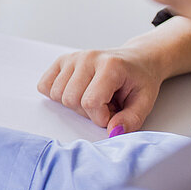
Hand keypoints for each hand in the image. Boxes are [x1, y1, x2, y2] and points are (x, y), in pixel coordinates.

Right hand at [37, 48, 162, 134]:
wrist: (138, 59)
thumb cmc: (140, 80)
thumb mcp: (145, 102)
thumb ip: (131, 119)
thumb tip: (112, 132)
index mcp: (110, 66)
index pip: (90, 102)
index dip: (101, 117)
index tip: (114, 113)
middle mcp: (88, 58)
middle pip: (70, 99)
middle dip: (87, 112)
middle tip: (105, 105)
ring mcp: (72, 58)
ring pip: (57, 95)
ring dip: (74, 104)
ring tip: (93, 97)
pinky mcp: (62, 60)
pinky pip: (45, 86)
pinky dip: (57, 95)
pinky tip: (76, 91)